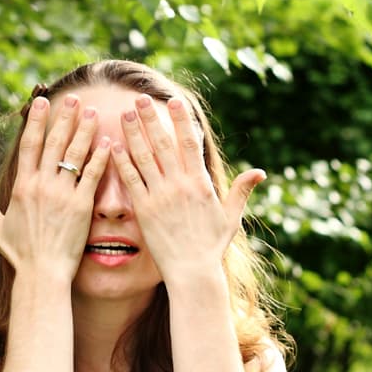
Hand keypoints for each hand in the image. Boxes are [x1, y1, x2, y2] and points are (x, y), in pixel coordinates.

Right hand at [0, 95, 111, 283]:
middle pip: (54, 143)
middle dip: (65, 118)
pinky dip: (101, 158)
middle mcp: (42, 185)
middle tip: (76, 99)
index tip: (42, 102)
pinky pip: (92, 176)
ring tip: (94, 112)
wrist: (42, 273)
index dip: (36, 122)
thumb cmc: (20, 254)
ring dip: (85, 131)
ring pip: (75, 154)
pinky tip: (109, 143)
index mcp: (22, 186)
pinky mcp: (81, 207)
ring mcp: (62, 195)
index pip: (29, 145)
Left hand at [112, 94, 263, 285]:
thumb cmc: (211, 248)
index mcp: (200, 183)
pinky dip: (121, 161)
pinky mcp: (144, 210)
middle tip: (140, 98)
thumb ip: (241, 191)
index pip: (190, 143)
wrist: (192, 272)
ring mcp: (160, 196)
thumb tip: (259, 172)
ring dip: (133, 133)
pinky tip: (112, 145)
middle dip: (151, 118)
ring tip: (124, 113)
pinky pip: (131, 180)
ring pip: (144, 157)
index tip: (174, 101)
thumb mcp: (230, 218)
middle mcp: (179, 185)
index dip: (181, 120)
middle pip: (162, 143)